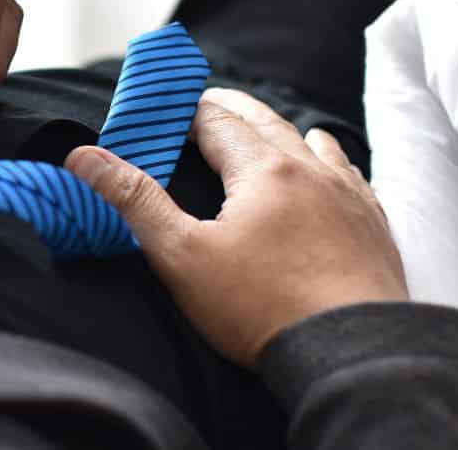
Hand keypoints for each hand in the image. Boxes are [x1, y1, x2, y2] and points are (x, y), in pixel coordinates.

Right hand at [64, 87, 406, 367]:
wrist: (349, 353)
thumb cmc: (260, 307)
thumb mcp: (181, 255)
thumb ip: (134, 200)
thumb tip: (84, 155)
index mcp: (262, 170)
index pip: (216, 120)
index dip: (185, 109)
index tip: (165, 107)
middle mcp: (310, 170)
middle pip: (265, 121)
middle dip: (233, 109)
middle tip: (210, 103)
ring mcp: (348, 197)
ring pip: (314, 143)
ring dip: (284, 132)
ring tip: (268, 131)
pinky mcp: (373, 227)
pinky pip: (352, 177)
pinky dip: (331, 163)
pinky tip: (332, 171)